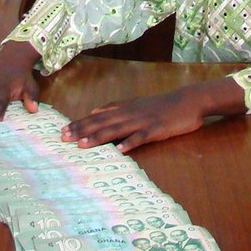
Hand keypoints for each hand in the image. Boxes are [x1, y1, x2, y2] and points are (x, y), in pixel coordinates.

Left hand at [60, 77, 245, 151]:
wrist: (188, 101)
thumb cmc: (161, 105)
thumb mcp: (136, 103)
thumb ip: (116, 108)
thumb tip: (95, 111)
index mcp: (124, 108)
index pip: (97, 116)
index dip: (80, 123)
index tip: (62, 130)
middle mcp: (129, 113)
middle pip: (101, 122)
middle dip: (81, 130)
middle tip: (63, 138)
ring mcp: (142, 121)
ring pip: (116, 129)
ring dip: (98, 137)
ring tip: (82, 145)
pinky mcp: (156, 129)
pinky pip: (141, 137)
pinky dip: (129, 143)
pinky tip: (119, 150)